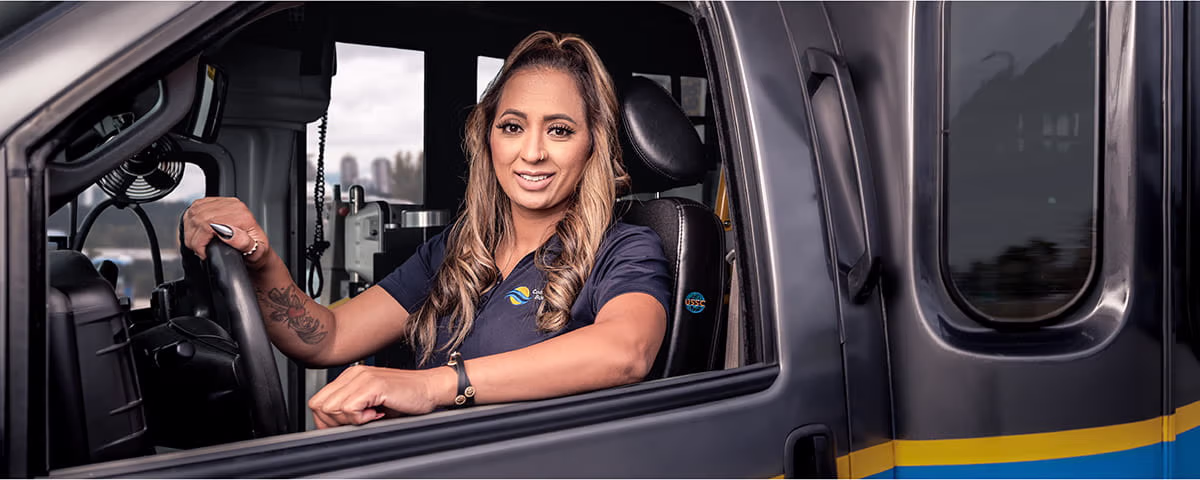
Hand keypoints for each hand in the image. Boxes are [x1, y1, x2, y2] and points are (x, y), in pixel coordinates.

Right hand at [183, 197, 271, 268]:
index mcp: (243, 216)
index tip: (203, 253)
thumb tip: (229, 233)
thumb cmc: (256, 252)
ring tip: (197, 244)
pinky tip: (196, 232)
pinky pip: (195, 207)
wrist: (258, 248)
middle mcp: (234, 206)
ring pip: (195, 212)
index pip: (209, 223)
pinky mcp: (216, 203)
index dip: (200, 241)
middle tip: (199, 251)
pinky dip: (191, 221)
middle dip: (194, 238)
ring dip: (191, 230)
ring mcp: (224, 203)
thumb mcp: (256, 252)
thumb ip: (243, 243)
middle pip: (199, 218)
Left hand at [307, 365, 454, 428]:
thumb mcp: (370, 403)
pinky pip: (349, 408)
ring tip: (370, 416)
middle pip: (319, 405)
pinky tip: (377, 413)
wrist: (430, 388)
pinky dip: (361, 418)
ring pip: (332, 408)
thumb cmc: (406, 398)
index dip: (326, 420)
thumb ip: (351, 408)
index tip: (345, 425)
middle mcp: (353, 374)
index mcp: (350, 376)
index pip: (318, 401)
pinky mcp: (373, 385)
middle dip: (334, 422)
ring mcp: (362, 378)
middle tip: (357, 421)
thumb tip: (333, 426)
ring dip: (349, 420)